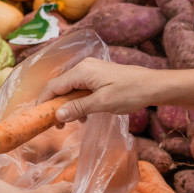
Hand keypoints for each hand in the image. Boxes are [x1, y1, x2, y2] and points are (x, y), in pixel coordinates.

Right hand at [37, 58, 158, 125]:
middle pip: (60, 87)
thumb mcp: (102, 103)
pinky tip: (86, 114)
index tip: (41, 119)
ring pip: (71, 88)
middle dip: (57, 106)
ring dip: (69, 105)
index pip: (53, 86)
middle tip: (58, 125)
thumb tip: (57, 115)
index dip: (44, 102)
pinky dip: (80, 101)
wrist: (152, 85)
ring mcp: (91, 70)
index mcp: (81, 71)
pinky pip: (81, 88)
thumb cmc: (130, 92)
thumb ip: (78, 108)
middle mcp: (83, 67)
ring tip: (75, 122)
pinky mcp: (98, 75)